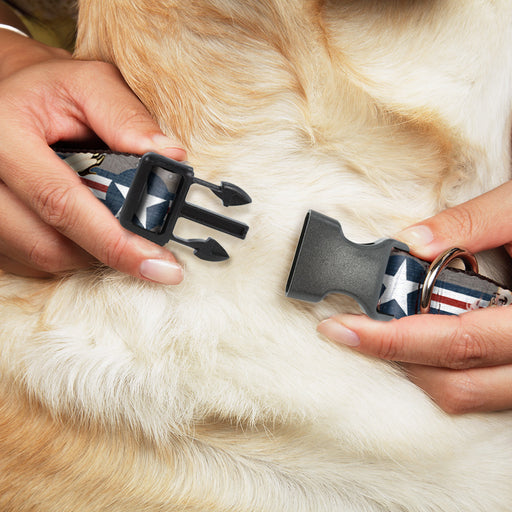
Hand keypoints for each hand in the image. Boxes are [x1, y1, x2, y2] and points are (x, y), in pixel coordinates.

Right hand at [0, 30, 185, 282]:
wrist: (8, 97)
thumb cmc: (51, 89)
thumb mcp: (90, 84)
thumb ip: (128, 117)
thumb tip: (171, 157)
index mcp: (3, 135)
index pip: (61, 202)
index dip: (114, 242)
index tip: (160, 266)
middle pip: (49, 245)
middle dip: (107, 251)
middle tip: (148, 249)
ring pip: (41, 258)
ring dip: (89, 252)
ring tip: (112, 225)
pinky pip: (30, 261)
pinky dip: (68, 252)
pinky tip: (84, 228)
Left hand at [318, 181, 511, 413]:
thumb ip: (472, 223)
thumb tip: (412, 241)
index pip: (455, 341)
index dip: (391, 339)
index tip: (342, 328)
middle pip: (456, 383)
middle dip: (394, 357)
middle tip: (353, 329)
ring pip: (469, 396)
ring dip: (418, 368)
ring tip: (386, 332)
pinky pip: (483, 391)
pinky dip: (446, 371)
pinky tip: (425, 340)